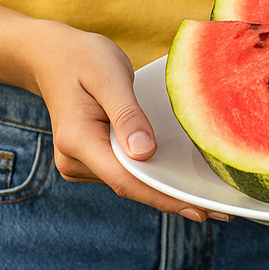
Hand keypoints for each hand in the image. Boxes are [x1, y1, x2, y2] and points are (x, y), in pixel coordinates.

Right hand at [29, 22, 227, 221]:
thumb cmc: (82, 59)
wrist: (50, 56)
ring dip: (163, 190)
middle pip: (130, 186)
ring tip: (207, 198)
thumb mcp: (109, 76)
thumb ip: (127, 114)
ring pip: (129, 182)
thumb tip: (145, 153)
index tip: (199, 210)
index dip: (163, 197)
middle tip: (218, 213)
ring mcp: (81, 163)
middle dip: (172, 199)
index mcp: (78, 141)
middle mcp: (75, 160)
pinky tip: (179, 179)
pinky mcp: (91, 159)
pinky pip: (125, 172)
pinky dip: (152, 176)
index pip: (126, 180)